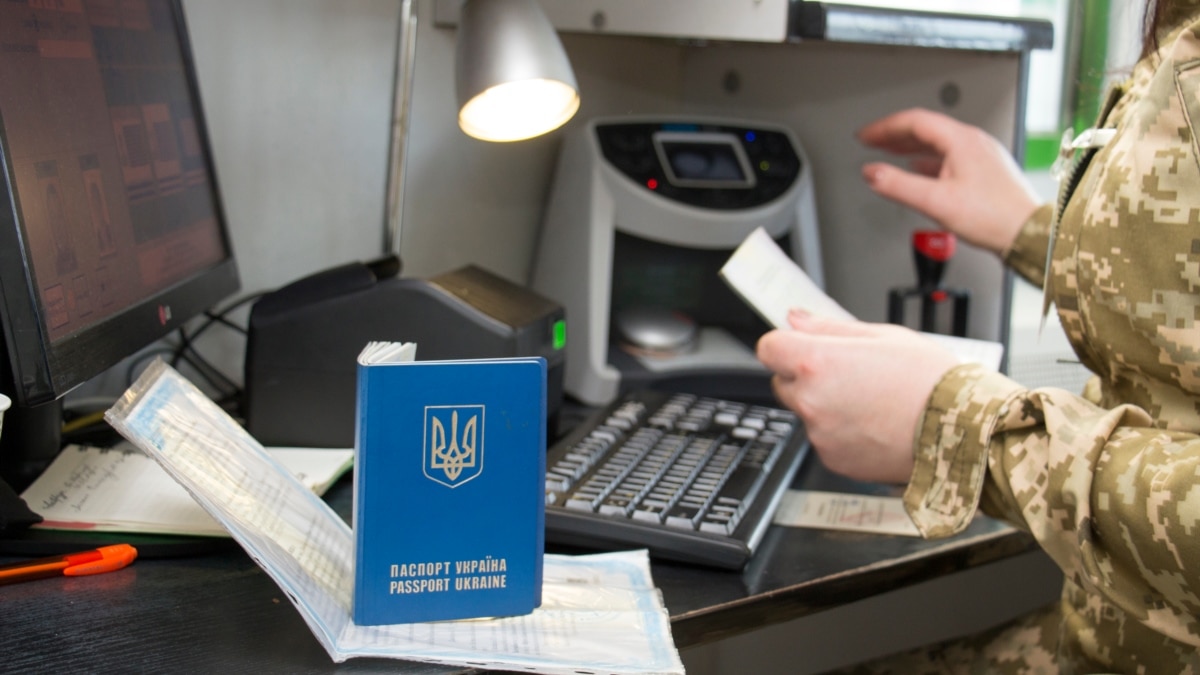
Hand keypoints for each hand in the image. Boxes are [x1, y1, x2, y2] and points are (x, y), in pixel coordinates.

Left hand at [756, 311, 960, 483]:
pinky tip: (874, 423)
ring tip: (871, 400)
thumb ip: (829, 328)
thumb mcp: (882, 336)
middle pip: (782, 381)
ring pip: (806, 412)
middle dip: (805, 376)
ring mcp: (820, 434)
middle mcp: (810, 401)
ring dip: (825, 405)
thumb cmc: (930, 380)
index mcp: (816, 363)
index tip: (802, 346)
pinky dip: (840, 432)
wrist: (962, 431)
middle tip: (849, 374)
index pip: (768, 348)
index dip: (786, 345)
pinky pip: (824, 438)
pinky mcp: (833, 460)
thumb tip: (796, 319)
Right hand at [858, 108, 1040, 255]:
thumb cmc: (993, 217)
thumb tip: (871, 173)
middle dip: (894, 134)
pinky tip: (919, 170)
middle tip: (872, 141)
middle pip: (926, 129)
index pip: (914, 121)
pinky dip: (927, 160)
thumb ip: (898, 185)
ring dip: (909, 146)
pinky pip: (948, 156)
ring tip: (889, 152)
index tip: (866, 135)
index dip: (884, 127)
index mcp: (962, 141)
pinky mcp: (984, 170)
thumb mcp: (936, 201)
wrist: (1027, 232)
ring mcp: (980, 155)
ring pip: (937, 142)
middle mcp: (973, 142)